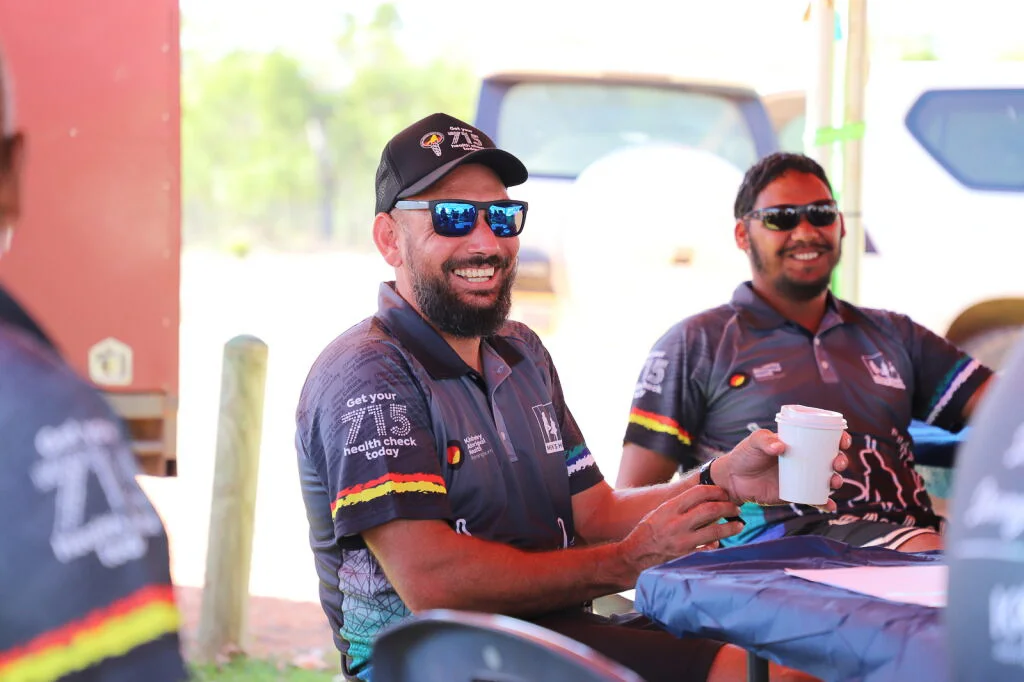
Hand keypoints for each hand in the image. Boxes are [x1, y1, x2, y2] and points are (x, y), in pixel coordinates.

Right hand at [623, 484, 743, 570]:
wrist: (634, 555)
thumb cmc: (647, 531)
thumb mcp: (660, 512)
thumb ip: (680, 506)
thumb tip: (704, 500)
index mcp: (670, 508)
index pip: (698, 493)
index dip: (716, 491)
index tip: (724, 493)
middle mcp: (676, 523)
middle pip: (711, 510)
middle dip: (728, 507)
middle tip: (736, 508)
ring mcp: (682, 541)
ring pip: (715, 530)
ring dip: (731, 527)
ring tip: (739, 525)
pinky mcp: (685, 555)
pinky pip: (708, 548)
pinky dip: (717, 544)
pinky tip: (721, 542)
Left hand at [715, 429, 849, 510]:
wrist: (733, 479)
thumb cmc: (745, 455)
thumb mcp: (754, 442)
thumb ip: (765, 441)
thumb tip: (780, 447)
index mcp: (799, 444)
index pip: (824, 439)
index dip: (838, 439)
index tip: (843, 441)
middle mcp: (804, 460)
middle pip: (831, 460)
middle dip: (841, 461)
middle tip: (837, 463)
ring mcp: (802, 478)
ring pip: (827, 480)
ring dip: (837, 481)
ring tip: (833, 482)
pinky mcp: (796, 494)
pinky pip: (815, 499)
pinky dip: (825, 503)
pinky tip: (830, 506)